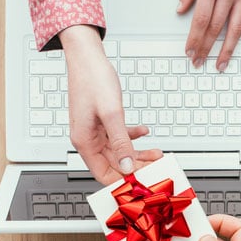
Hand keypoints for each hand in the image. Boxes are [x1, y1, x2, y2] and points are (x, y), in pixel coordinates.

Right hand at [59, 25, 162, 183]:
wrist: (87, 57)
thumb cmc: (93, 79)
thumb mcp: (111, 113)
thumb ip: (120, 142)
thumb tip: (127, 165)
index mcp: (84, 141)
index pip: (103, 173)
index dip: (122, 181)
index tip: (141, 183)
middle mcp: (87, 139)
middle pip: (113, 164)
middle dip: (136, 166)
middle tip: (156, 167)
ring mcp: (94, 131)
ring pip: (118, 151)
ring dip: (137, 152)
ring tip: (155, 153)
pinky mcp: (100, 121)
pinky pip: (117, 136)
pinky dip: (132, 135)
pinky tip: (144, 131)